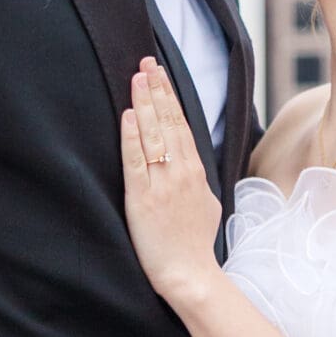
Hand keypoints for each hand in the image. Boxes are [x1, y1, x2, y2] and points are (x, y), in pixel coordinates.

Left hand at [121, 60, 221, 305]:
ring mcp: (163, 184)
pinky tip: (129, 116)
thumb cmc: (194, 242)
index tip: (159, 72)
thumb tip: (189, 162)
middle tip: (146, 62)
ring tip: (137, 77)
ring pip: (154, 135)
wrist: (189, 273)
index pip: (181, 124)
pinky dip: (133, 137)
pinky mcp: (144, 198)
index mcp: (195, 171)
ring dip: (145, 103)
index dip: (169, 96)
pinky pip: (137, 161)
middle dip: (157, 89)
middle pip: (168, 122)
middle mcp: (181, 172)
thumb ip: (195, 178)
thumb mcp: (206, 203)